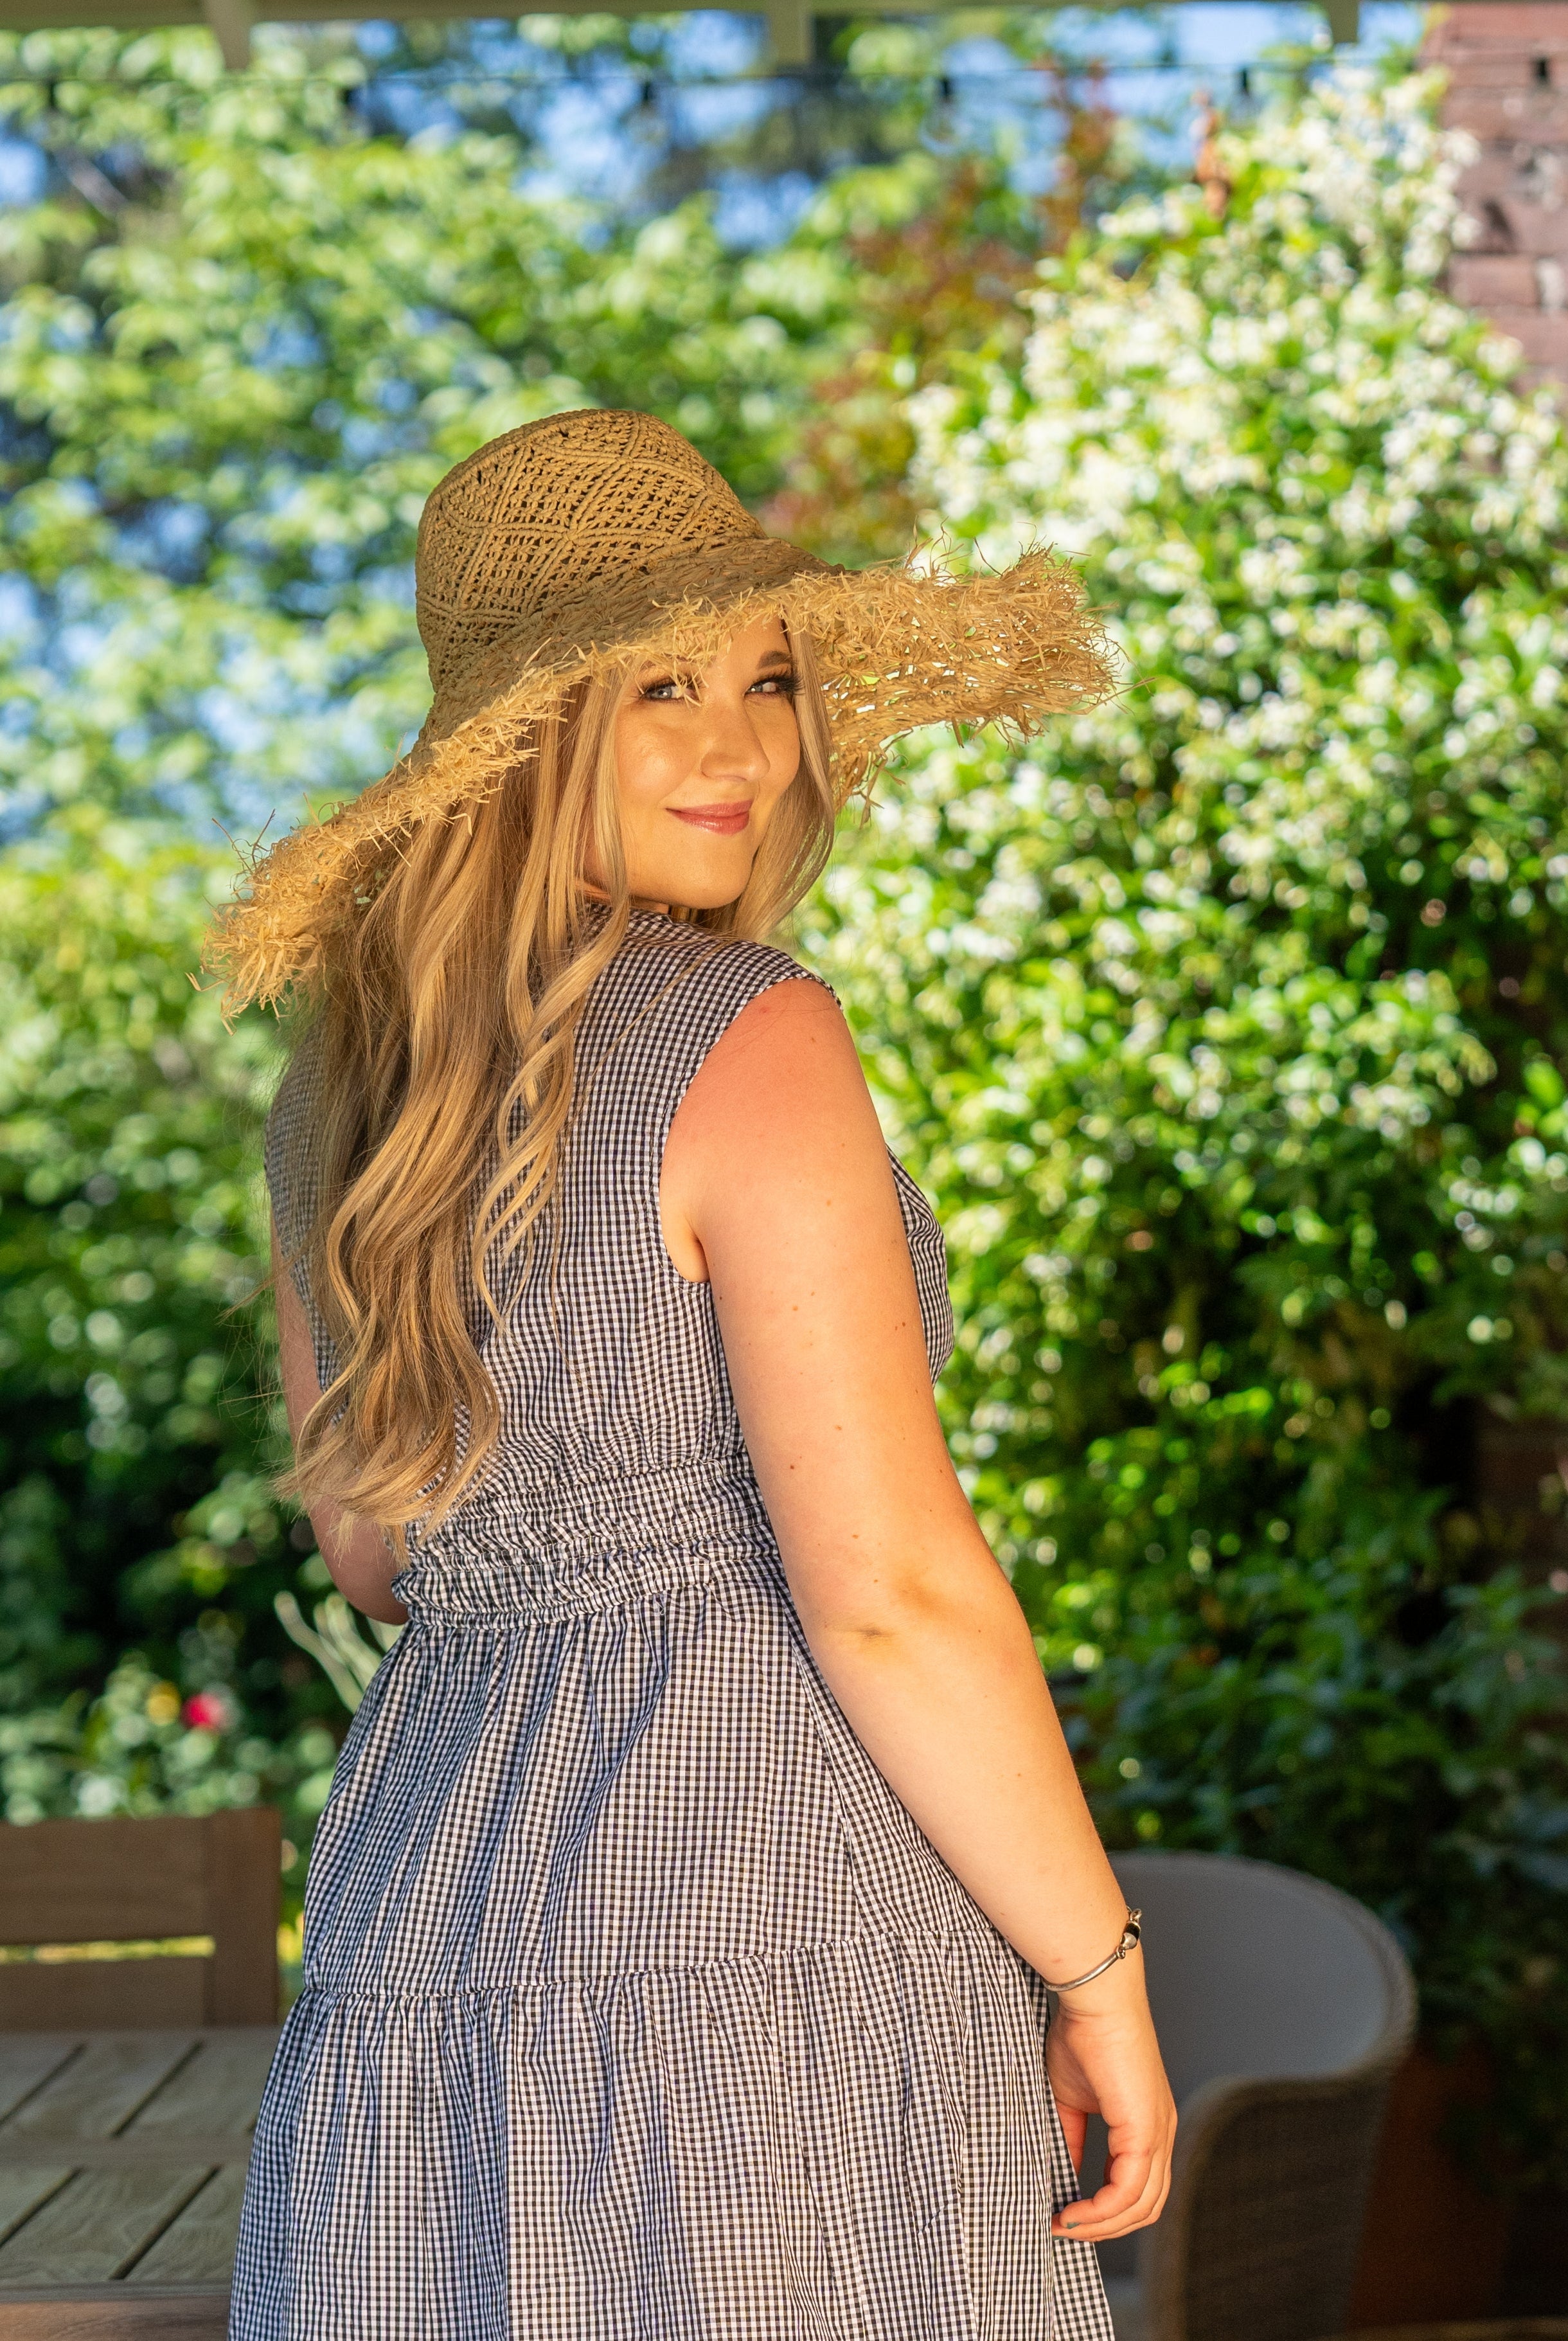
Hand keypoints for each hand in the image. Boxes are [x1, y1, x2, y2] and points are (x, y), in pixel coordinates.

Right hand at [1045, 1960, 1175, 2241]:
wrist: (1095, 2000)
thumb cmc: (1082, 2036)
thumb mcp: (1071, 2099)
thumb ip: (1073, 2140)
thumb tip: (1063, 2180)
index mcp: (1148, 2125)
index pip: (1138, 2188)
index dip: (1104, 2211)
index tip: (1064, 2216)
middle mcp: (1161, 2134)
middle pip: (1145, 2208)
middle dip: (1103, 2228)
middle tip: (1065, 2230)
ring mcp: (1158, 2134)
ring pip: (1140, 2207)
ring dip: (1100, 2226)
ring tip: (1064, 2225)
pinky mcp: (1145, 2131)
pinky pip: (1127, 2191)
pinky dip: (1099, 2211)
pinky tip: (1071, 2212)